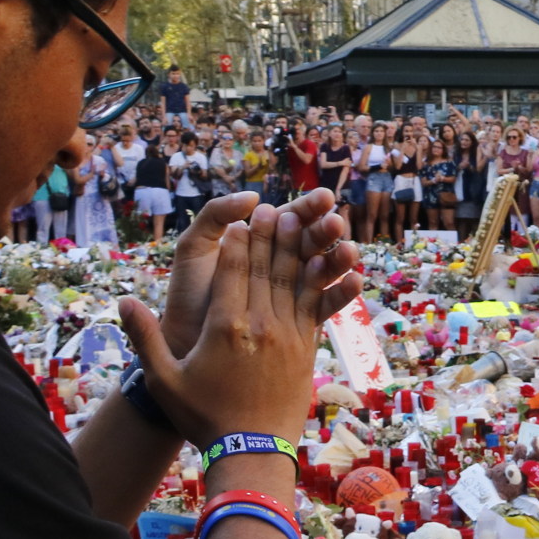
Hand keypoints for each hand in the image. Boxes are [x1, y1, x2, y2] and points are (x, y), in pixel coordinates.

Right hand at [121, 203, 359, 445]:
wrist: (252, 452)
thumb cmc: (203, 418)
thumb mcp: (164, 381)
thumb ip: (143, 338)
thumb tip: (121, 301)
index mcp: (225, 327)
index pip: (233, 271)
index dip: (238, 241)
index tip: (240, 218)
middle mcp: (261, 325)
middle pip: (267, 268)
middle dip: (270, 235)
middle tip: (274, 208)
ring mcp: (288, 336)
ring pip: (295, 281)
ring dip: (297, 249)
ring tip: (299, 222)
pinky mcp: (307, 349)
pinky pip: (317, 306)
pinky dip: (323, 281)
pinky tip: (330, 262)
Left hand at [160, 188, 346, 358]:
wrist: (184, 341)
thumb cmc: (189, 295)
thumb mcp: (195, 247)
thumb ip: (215, 215)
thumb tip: (253, 196)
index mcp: (259, 243)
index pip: (290, 218)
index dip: (308, 208)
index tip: (325, 198)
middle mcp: (279, 265)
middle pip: (310, 243)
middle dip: (326, 231)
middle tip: (337, 223)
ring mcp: (291, 293)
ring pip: (322, 272)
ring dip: (338, 260)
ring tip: (349, 251)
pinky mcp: (299, 322)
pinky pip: (324, 306)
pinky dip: (341, 294)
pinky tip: (354, 282)